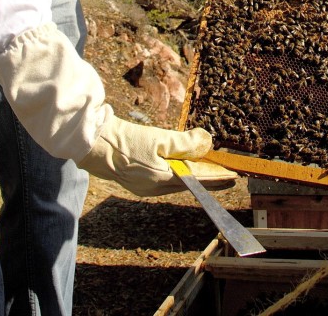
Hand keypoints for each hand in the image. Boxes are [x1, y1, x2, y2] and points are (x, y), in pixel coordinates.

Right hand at [78, 117, 236, 196]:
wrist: (95, 145)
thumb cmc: (126, 140)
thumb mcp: (159, 138)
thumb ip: (185, 142)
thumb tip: (206, 141)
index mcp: (162, 180)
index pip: (197, 182)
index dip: (216, 180)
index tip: (233, 177)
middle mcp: (155, 189)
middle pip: (188, 185)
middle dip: (208, 180)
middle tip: (226, 175)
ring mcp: (145, 188)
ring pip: (176, 183)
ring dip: (193, 178)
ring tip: (209, 172)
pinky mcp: (137, 182)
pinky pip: (164, 181)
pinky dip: (177, 175)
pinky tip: (182, 169)